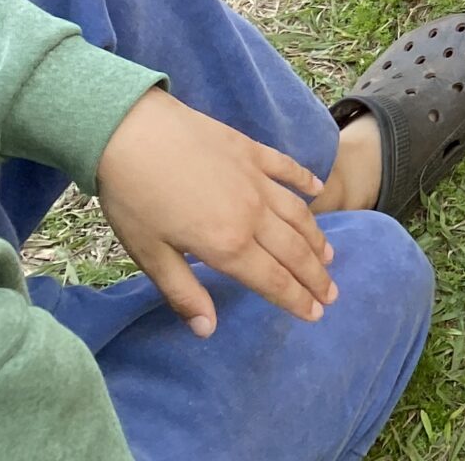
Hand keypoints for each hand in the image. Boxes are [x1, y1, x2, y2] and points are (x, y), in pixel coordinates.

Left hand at [95, 89, 334, 337]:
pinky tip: (318, 189)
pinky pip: (288, 168)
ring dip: (317, 239)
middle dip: (316, 277)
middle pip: (294, 251)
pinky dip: (307, 180)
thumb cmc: (133, 199)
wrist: (132, 132)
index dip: (296, 300)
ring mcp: (257, 179)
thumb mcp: (149, 255)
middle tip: (331, 295)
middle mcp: (253, 214)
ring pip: (298, 214)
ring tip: (329, 257)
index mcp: (227, 245)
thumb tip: (208, 331)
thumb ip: (183, 292)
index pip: (272, 280)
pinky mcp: (252, 151)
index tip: (315, 316)